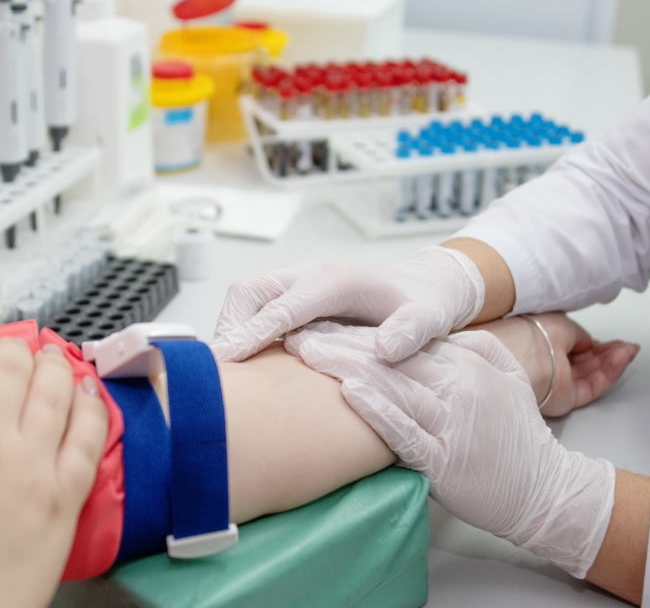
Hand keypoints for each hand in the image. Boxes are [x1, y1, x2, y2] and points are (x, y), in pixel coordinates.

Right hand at [0, 336, 107, 607]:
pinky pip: (89, 437)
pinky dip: (92, 406)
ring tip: (45, 356)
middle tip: (2, 353)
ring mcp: (36, 466)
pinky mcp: (64, 499)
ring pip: (53, 389)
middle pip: (10, 364)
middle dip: (4, 351)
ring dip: (49, 364)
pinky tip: (87, 392)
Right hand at [211, 246, 484, 362]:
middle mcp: (309, 275)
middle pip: (249, 291)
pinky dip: (240, 330)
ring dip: (230, 329)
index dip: (251, 334)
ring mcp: (297, 283)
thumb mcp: (430, 317)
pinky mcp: (292, 295)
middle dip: (228, 328)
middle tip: (219, 373)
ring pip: (245, 297)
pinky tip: (242, 363)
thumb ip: (411, 331)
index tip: (225, 360)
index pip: (281, 307)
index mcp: (334, 281)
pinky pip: (254, 306)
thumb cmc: (425, 304)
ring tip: (225, 372)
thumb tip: (385, 350)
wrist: (425, 286)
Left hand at [285, 323, 614, 577]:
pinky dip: (376, 411)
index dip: (358, 328)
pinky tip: (349, 393)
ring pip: (391, 386)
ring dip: (344, 367)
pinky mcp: (444, 460)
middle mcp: (459, 386)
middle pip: (389, 356)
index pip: (404, 339)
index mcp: (469, 363)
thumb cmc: (519, 438)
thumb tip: (436, 332)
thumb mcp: (507, 375)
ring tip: (306, 354)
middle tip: (297, 332)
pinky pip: (404, 431)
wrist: (545, 491)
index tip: (321, 321)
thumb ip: (474, 347)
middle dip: (338, 342)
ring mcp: (451, 422)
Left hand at [467, 313, 639, 416]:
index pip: (570, 346)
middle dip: (608, 352)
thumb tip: (588, 342)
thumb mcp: (559, 323)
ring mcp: (555, 383)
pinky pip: (592, 386)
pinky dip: (610, 372)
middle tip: (628, 346)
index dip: (592, 342)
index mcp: (539, 345)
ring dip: (613, 361)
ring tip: (630, 350)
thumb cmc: (527, 335)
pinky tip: (623, 359)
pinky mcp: (564, 399)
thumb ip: (577, 334)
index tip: (613, 339)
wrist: (516, 358)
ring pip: (591, 374)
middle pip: (584, 361)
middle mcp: (546, 365)